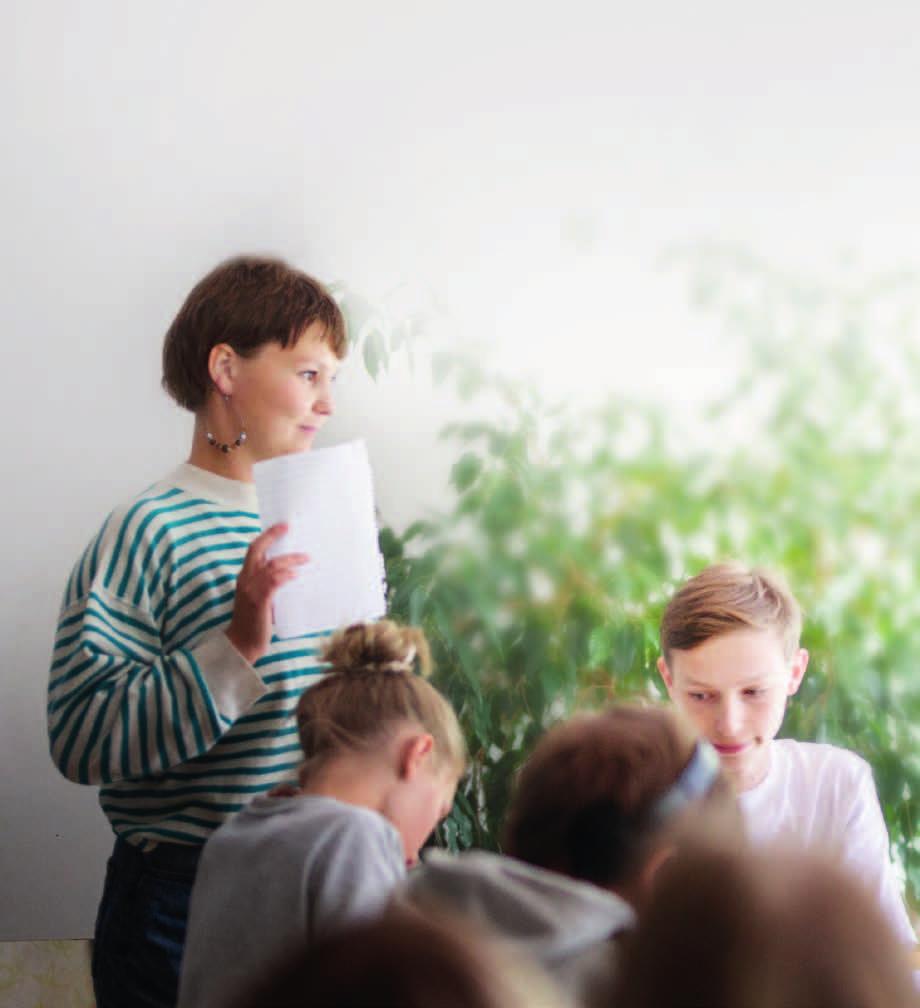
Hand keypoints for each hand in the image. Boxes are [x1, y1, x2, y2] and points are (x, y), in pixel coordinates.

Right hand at [225, 523, 308, 665]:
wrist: (243, 644)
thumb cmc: (255, 622)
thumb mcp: (260, 598)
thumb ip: (270, 585)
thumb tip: (291, 573)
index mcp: (244, 577)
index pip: (252, 550)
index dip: (266, 536)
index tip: (281, 526)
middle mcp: (245, 580)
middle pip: (257, 550)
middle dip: (272, 536)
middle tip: (288, 528)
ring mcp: (250, 590)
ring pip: (271, 566)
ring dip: (290, 560)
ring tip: (306, 558)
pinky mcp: (259, 601)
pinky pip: (274, 582)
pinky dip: (286, 576)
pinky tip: (295, 576)